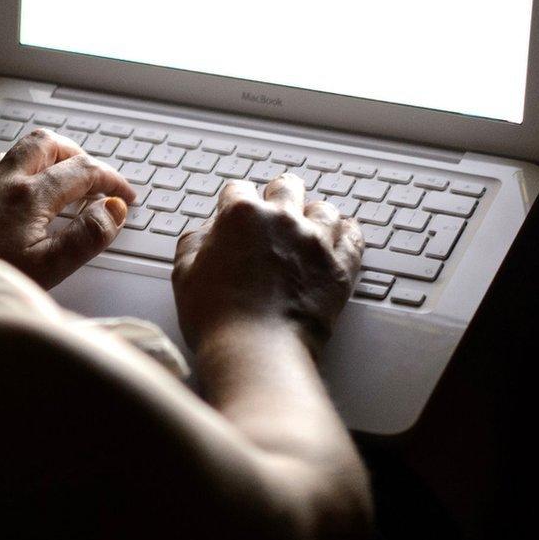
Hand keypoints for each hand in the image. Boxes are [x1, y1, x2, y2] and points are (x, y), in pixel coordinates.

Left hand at [0, 128, 137, 288]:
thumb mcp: (47, 268)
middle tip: (92, 177)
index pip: (83, 171)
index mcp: (30, 197)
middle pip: (48, 144)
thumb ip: (86, 237)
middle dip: (76, 154)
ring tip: (55, 178)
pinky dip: (9, 169)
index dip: (111, 180)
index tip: (124, 195)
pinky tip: (8, 189)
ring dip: (42, 158)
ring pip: (15, 150)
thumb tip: (112, 210)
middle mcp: (2, 181)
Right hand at [171, 174, 362, 348]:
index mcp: (241, 215)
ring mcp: (316, 241)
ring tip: (308, 227)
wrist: (257, 352)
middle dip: (278, 195)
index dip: (233, 203)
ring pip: (324, 208)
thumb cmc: (218, 319)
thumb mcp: (184, 274)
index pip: (238, 189)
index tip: (234, 213)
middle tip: (273, 211)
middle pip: (287, 186)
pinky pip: (353, 238)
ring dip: (314, 215)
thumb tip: (204, 234)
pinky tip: (342, 235)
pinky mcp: (340, 267)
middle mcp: (282, 219)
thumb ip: (194, 243)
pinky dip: (347, 234)